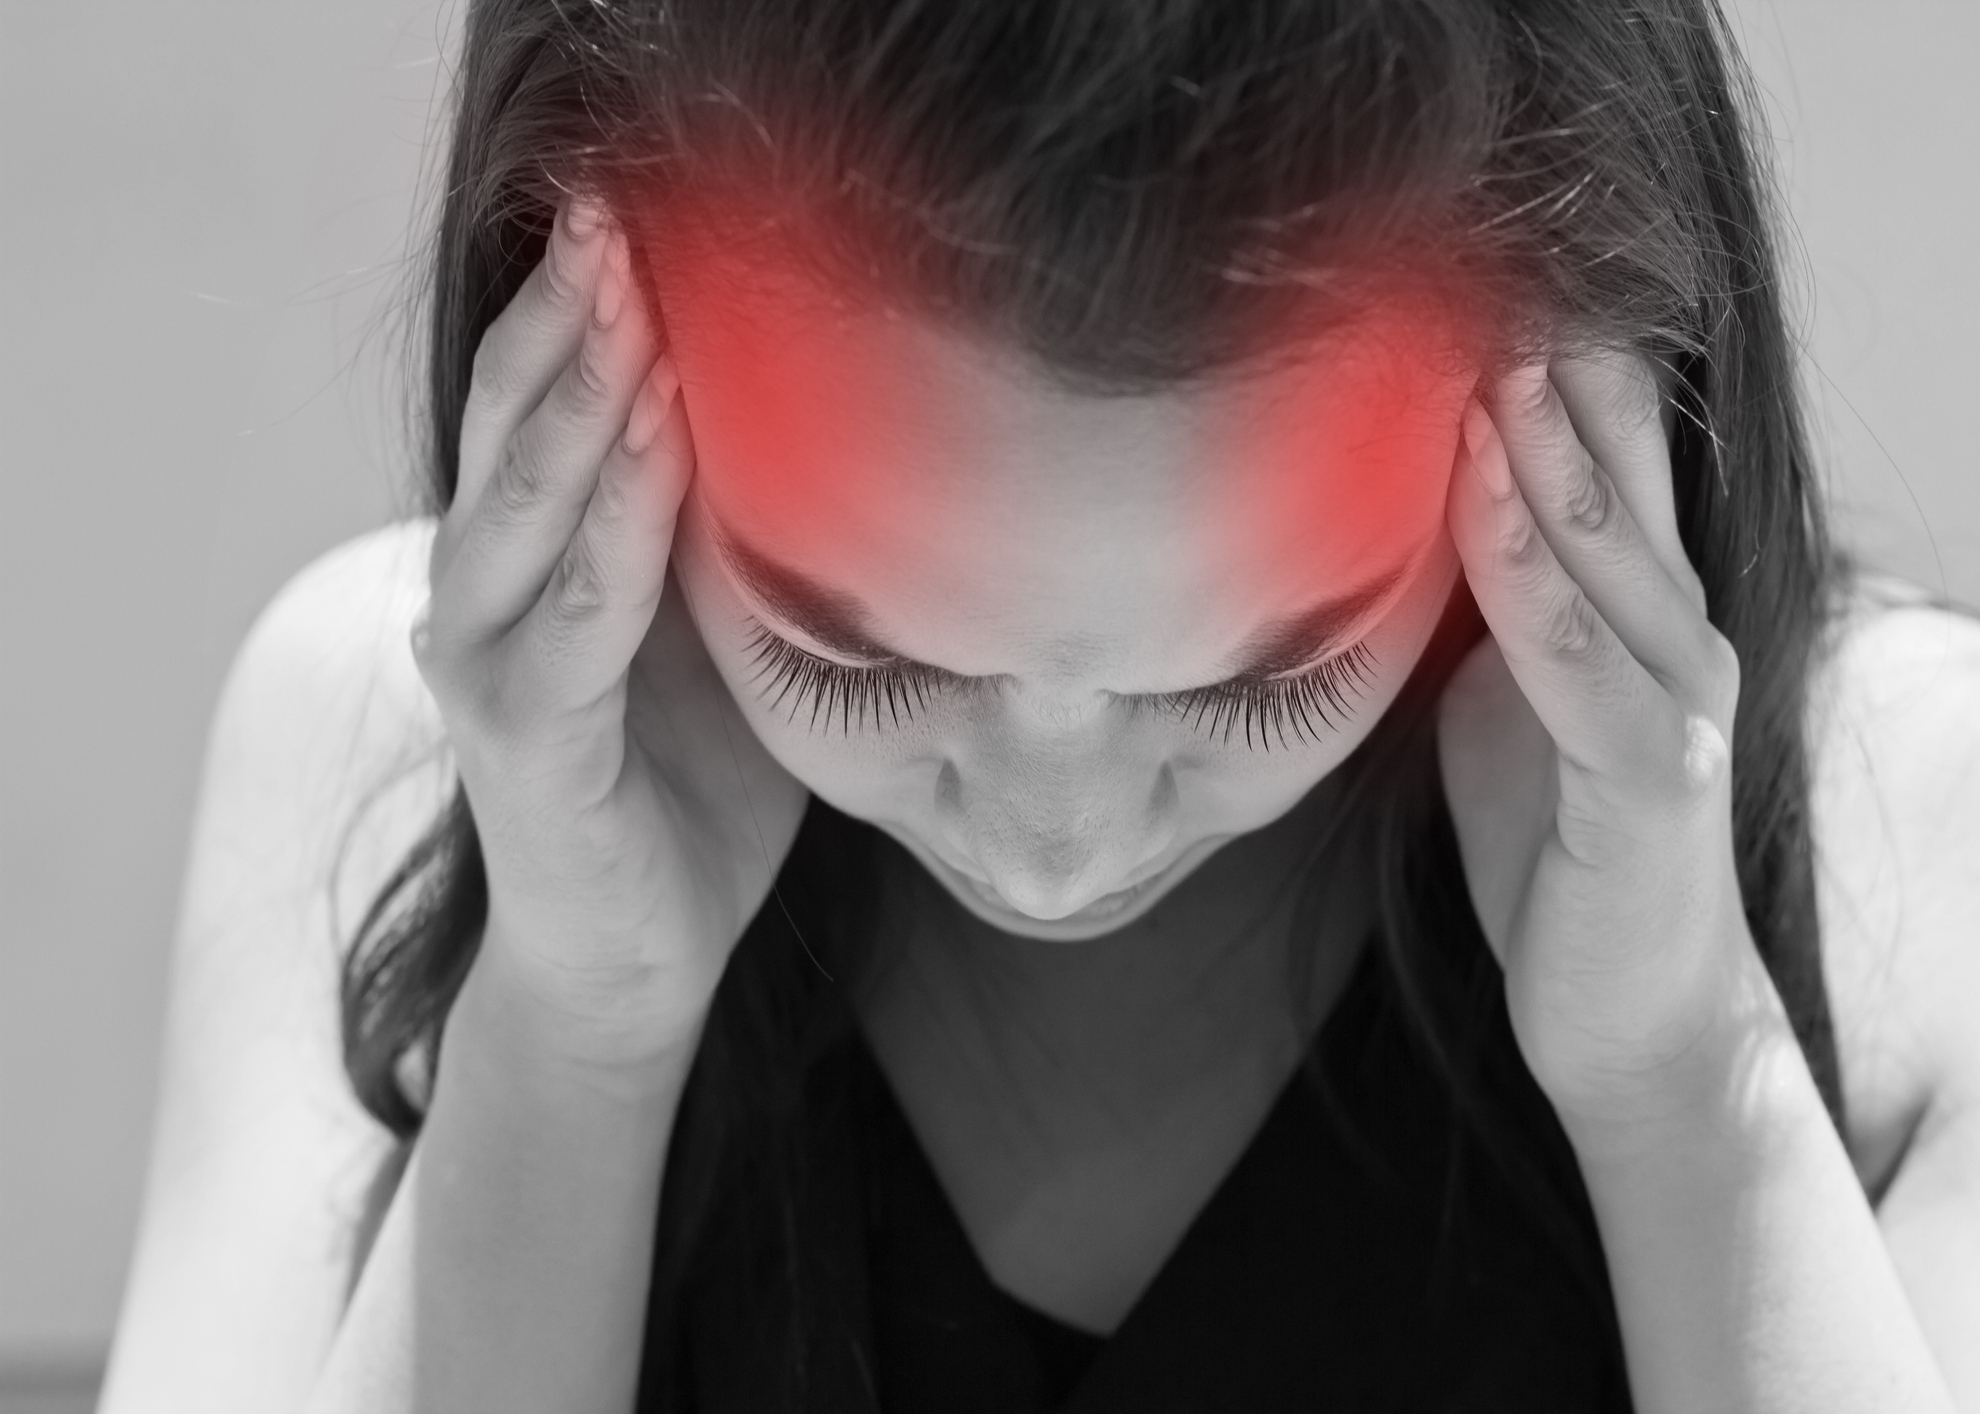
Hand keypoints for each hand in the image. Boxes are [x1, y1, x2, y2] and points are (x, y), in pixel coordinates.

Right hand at [414, 198, 808, 1070]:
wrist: (631, 959)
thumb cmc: (688, 796)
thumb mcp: (727, 645)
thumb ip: (732, 549)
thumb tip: (834, 438)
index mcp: (538, 567)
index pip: (545, 416)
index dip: (580, 318)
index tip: (635, 222)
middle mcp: (490, 600)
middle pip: (515, 431)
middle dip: (566, 322)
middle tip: (614, 219)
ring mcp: (493, 667)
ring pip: (524, 504)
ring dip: (581, 400)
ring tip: (626, 305)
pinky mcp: (520, 740)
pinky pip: (573, 615)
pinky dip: (611, 525)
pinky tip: (653, 452)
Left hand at [1440, 351, 1758, 1132]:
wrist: (1629, 1013)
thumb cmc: (1557, 847)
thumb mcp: (1506, 700)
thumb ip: (1485, 608)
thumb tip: (1382, 518)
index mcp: (1637, 610)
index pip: (1602, 453)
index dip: (1544, 360)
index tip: (1460, 274)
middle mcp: (1675, 634)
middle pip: (1616, 467)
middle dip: (1545, 367)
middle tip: (1474, 264)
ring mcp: (1673, 700)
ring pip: (1602, 545)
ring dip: (1538, 443)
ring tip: (1476, 349)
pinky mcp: (1650, 775)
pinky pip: (1578, 653)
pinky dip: (1526, 566)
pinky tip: (1478, 492)